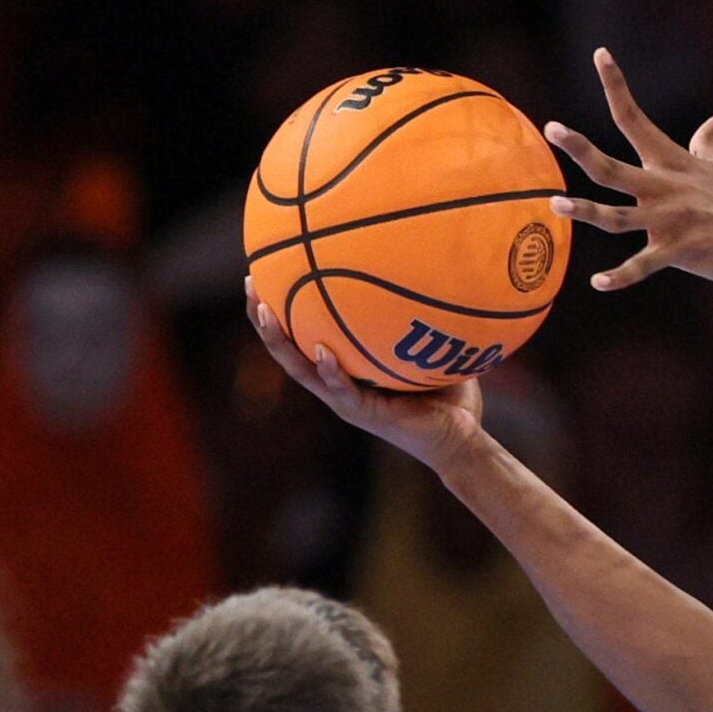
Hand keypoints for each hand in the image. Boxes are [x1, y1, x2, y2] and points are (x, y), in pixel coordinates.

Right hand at [244, 279, 485, 472]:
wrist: (462, 441)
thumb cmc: (449, 395)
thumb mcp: (432, 347)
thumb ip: (421, 318)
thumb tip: (430, 270)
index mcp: (346, 370)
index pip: (304, 336)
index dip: (282, 309)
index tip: (265, 273)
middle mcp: (338, 385)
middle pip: (288, 350)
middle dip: (265, 318)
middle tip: (250, 283)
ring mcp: (348, 402)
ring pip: (302, 371)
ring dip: (280, 342)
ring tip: (265, 312)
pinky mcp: (366, 415)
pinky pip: (342, 391)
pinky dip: (330, 371)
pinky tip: (320, 350)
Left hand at [544, 48, 712, 295]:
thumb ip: (711, 145)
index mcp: (676, 164)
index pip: (636, 119)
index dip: (616, 85)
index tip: (600, 54)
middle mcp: (667, 188)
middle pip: (613, 166)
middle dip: (580, 148)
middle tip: (551, 128)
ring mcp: (673, 221)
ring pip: (617, 216)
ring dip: (584, 211)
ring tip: (555, 204)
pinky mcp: (683, 252)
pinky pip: (643, 267)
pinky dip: (620, 277)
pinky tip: (598, 283)